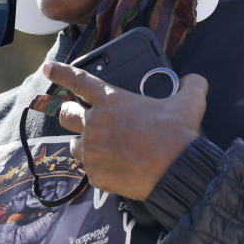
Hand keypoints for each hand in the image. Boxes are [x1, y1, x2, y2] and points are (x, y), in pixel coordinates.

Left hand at [43, 61, 207, 200]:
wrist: (178, 174)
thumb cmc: (179, 136)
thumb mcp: (189, 103)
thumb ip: (191, 85)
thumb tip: (195, 80)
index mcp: (111, 100)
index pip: (78, 81)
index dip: (60, 72)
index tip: (48, 69)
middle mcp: (95, 123)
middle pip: (66, 114)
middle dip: (73, 115)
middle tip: (86, 120)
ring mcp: (92, 150)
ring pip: (74, 145)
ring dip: (85, 144)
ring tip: (104, 149)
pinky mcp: (95, 174)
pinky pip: (90, 170)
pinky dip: (100, 169)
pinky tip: (117, 169)